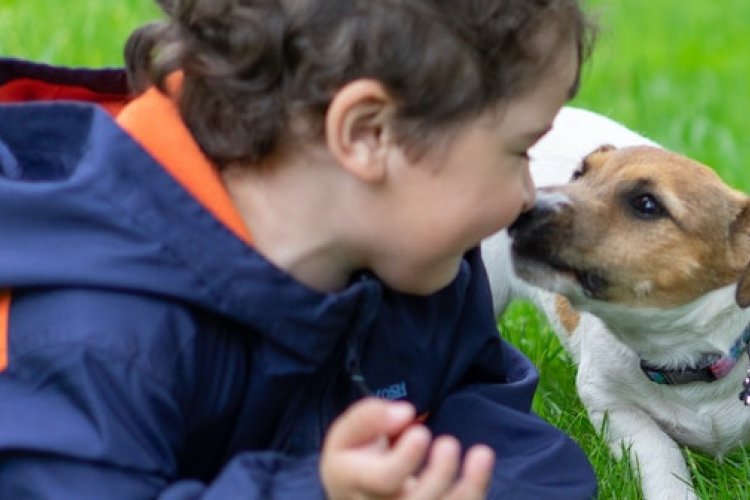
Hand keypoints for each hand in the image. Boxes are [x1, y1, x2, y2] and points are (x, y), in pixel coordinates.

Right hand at [320, 397, 494, 498]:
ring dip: (469, 488)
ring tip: (482, 453)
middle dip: (439, 475)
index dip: (406, 459)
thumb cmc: (354, 456)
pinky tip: (482, 461)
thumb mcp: (347, 432)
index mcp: (358, 484)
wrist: (355, 491)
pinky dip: (476, 489)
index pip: (385, 480)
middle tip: (449, 443)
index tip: (421, 432)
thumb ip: (369, 417)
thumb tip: (405, 413)